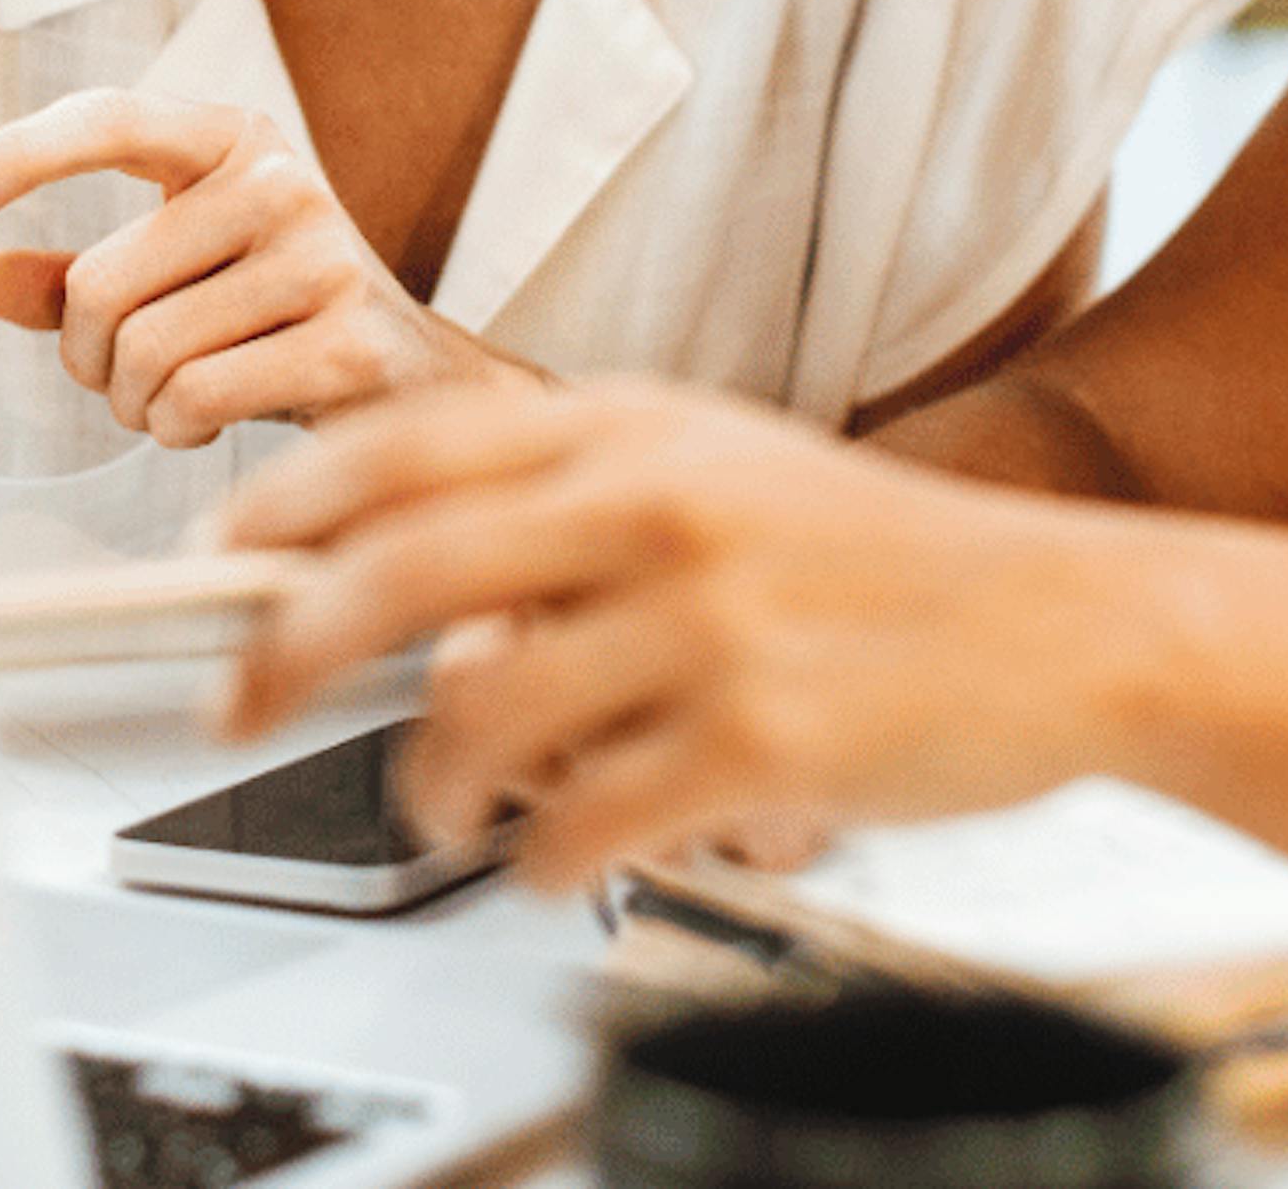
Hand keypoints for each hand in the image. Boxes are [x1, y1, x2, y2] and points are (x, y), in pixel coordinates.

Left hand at [0, 90, 542, 449]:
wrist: (419, 382)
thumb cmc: (276, 319)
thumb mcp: (173, 279)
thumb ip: (74, 276)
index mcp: (233, 139)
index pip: (110, 119)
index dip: (20, 154)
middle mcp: (281, 182)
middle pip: (101, 284)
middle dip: (86, 357)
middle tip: (119, 378)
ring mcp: (322, 259)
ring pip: (144, 352)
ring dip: (134, 403)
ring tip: (173, 401)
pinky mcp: (346, 343)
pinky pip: (196, 399)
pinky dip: (176, 429)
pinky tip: (210, 423)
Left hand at [217, 382, 1184, 886]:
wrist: (1069, 621)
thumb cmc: (870, 556)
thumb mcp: (711, 465)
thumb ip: (558, 497)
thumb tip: (383, 571)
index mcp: (631, 427)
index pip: (403, 444)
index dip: (282, 505)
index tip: (218, 558)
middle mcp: (655, 509)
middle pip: (396, 575)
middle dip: (279, 652)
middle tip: (234, 708)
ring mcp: (706, 627)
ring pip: (474, 720)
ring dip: (425, 785)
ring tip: (440, 806)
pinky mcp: (758, 746)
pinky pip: (580, 826)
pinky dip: (538, 859)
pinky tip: (554, 856)